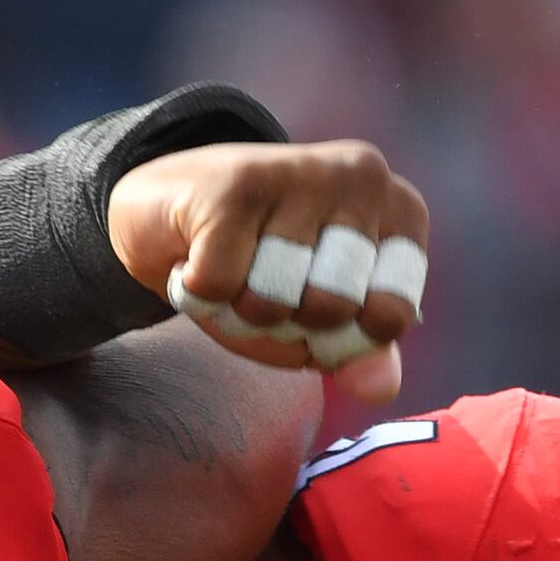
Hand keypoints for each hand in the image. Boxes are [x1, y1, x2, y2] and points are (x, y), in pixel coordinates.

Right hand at [107, 139, 427, 405]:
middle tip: (262, 280)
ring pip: (274, 298)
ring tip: (230, 268)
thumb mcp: (314, 317)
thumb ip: (357, 350)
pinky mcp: (235, 182)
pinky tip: (196, 257)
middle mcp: (361, 176)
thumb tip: (381, 388)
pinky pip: (221, 286)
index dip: (341, 337)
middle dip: (285, 320)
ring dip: (238, 307)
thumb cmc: (252, 267)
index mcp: (397, 210)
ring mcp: (300, 172)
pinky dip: (199, 293)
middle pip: (332, 308)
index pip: (391, 316)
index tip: (311, 302)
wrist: (162, 213)